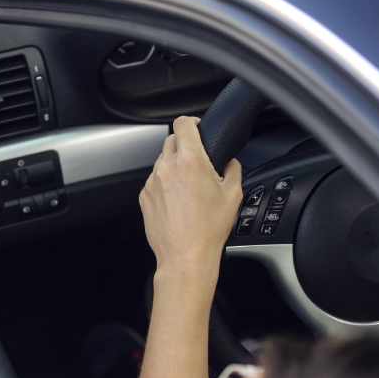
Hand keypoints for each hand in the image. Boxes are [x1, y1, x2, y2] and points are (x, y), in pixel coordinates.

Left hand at [139, 116, 242, 282]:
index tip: (197, 127)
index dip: (191, 122)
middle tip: (197, 161)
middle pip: (171, 140)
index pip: (182, 124)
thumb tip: (230, 162)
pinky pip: (154, 180)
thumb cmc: (209, 228)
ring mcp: (152, 181)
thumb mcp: (234, 195)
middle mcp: (167, 167)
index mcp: (190, 161)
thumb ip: (233, 169)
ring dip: (174, 166)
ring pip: (161, 161)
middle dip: (184, 145)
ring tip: (189, 187)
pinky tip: (178, 201)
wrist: (186, 255)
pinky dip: (165, 184)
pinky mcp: (144, 195)